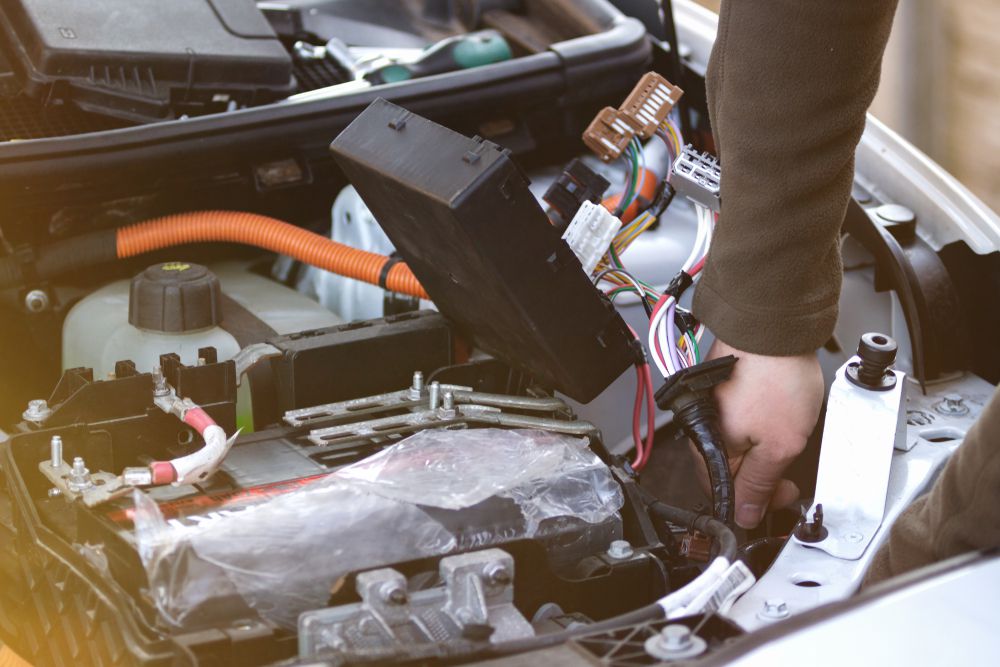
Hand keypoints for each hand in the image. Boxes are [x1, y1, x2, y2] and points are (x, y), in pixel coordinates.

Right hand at [694, 338, 823, 527]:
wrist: (772, 326)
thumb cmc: (774, 377)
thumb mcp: (780, 444)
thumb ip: (761, 483)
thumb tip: (746, 515)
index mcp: (710, 450)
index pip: (726, 496)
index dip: (756, 505)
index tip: (781, 497)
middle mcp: (703, 431)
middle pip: (730, 472)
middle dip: (761, 478)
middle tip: (788, 470)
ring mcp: (712, 408)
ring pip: (736, 447)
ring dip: (762, 451)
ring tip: (787, 435)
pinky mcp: (722, 391)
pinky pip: (738, 423)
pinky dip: (758, 427)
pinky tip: (777, 416)